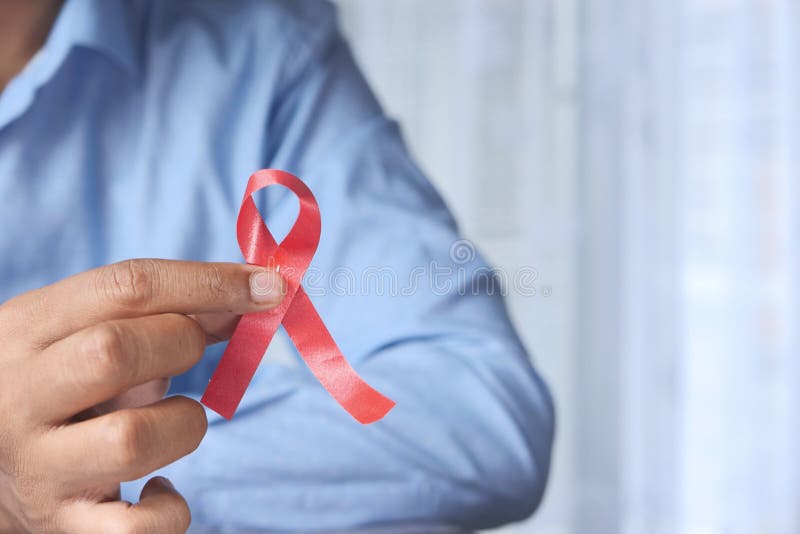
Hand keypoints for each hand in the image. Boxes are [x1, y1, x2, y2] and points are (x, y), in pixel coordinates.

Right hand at [0, 259, 284, 532]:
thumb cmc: (67, 387)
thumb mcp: (96, 333)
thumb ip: (170, 311)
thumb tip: (257, 296)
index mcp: (27, 329)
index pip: (125, 286)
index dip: (210, 281)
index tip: (270, 286)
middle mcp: (19, 396)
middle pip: (114, 351)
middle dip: (183, 343)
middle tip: (191, 351)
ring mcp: (37, 466)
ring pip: (131, 439)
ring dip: (185, 424)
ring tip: (174, 423)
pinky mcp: (61, 525)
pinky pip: (133, 530)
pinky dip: (168, 511)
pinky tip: (161, 491)